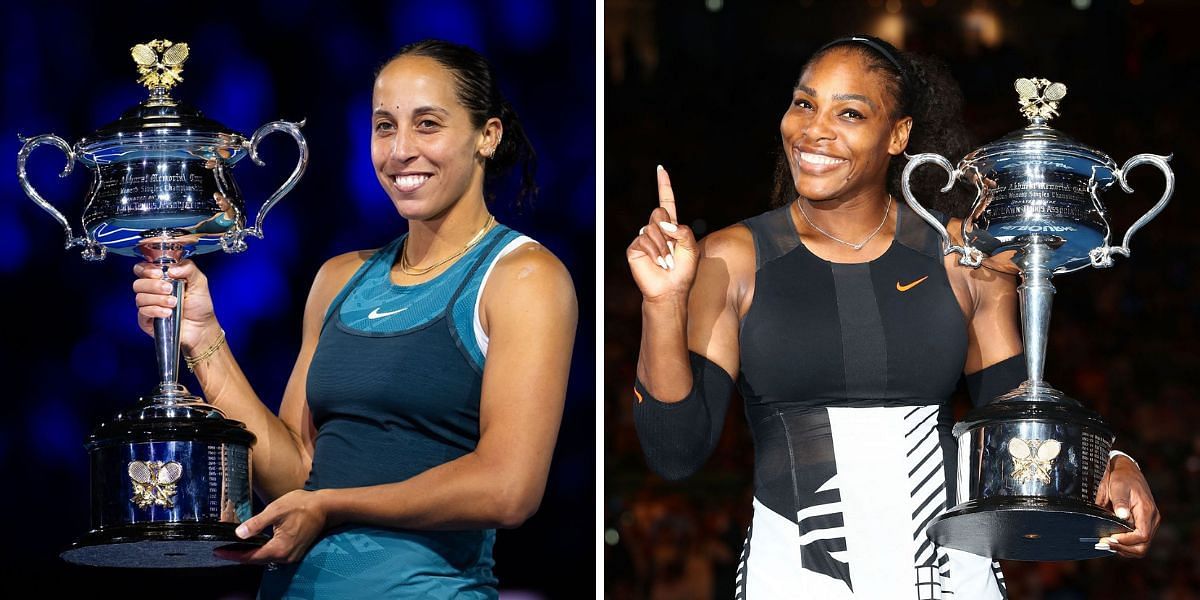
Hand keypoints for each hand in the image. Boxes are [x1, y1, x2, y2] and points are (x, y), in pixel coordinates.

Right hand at [133, 259, 219, 353]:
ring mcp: (148, 306)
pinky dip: (156, 311)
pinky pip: (142, 312)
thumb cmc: (199, 305)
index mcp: (161, 278)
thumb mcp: (199, 282)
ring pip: (140, 298)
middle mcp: (152, 291)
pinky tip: (168, 313)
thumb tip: (172, 268)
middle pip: (138, 284)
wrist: (202, 327)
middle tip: (169, 289)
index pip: (142, 269)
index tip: (159, 273)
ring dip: (158, 299)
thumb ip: (188, 268)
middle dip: (154, 285)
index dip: (146, 269)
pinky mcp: (147, 320)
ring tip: (174, 302)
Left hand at [214, 489, 328, 565]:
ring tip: (234, 548)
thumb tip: (239, 534)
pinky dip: (261, 551)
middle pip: (256, 560)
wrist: (325, 508)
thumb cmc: (301, 505)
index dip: (232, 555)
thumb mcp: (276, 510)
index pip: (250, 557)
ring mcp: (291, 556)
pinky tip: (253, 545)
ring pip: (265, 559)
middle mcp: (285, 557)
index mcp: (278, 548)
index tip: (217, 552)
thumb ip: (256, 523)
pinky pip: (273, 555)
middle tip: (221, 550)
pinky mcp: (295, 552)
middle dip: (238, 556)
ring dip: (249, 554)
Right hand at [627, 166, 699, 301]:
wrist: (670, 290)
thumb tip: (663, 223)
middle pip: (659, 212)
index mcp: (670, 227)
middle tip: (673, 250)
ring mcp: (643, 237)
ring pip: (652, 227)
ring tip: (667, 262)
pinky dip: (654, 251)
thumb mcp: (691, 248)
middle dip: (668, 230)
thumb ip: (683, 230)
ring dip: (664, 246)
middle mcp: (655, 229)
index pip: (666, 201)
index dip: (664, 186)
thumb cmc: (683, 271)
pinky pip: (644, 239)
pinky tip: (659, 263)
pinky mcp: (634, 247)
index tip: (661, 169)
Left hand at [1095, 455, 1159, 557]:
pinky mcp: (1143, 524)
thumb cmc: (1121, 478)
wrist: (1127, 471)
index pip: (1142, 535)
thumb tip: (1123, 516)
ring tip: (1105, 544)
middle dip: (1124, 548)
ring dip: (1124, 549)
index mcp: (1147, 511)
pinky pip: (1137, 541)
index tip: (1109, 539)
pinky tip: (1111, 541)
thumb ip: (1120, 502)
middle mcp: (1152, 520)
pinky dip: (1125, 545)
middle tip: (1104, 544)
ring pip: (1141, 547)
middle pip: (1143, 546)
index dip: (1126, 541)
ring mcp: (1149, 523)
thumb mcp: (1118, 487)